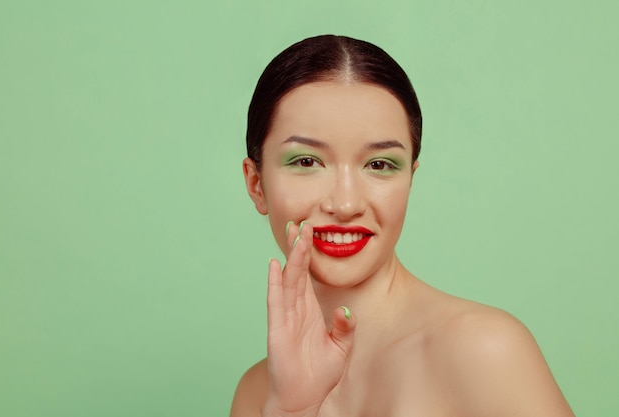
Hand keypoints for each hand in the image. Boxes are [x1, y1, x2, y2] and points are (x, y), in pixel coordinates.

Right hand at [264, 222, 356, 416]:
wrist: (304, 398)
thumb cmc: (320, 374)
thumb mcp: (341, 348)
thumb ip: (345, 328)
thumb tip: (346, 311)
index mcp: (310, 309)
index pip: (308, 275)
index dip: (309, 254)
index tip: (310, 231)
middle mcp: (296, 308)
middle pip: (296, 270)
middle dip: (299, 246)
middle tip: (301, 222)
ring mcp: (285, 316)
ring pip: (288, 280)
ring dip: (291, 257)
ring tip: (293, 234)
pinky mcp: (278, 328)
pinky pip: (276, 301)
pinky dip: (275, 282)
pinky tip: (274, 265)